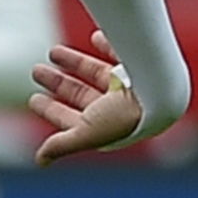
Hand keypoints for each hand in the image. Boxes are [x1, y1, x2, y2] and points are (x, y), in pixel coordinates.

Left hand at [31, 29, 145, 162]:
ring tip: (53, 52)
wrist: (163, 93)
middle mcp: (117, 108)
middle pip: (81, 94)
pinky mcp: (141, 68)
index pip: (73, 120)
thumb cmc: (127, 117)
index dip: (52, 111)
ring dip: (74, 62)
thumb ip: (62, 145)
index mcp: (105, 126)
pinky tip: (95, 36)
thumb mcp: (86, 133)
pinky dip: (108, 44)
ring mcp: (129, 87)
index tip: (34, 99)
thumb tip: (41, 161)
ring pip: (96, 72)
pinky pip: (122, 52)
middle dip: (58, 83)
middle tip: (36, 70)